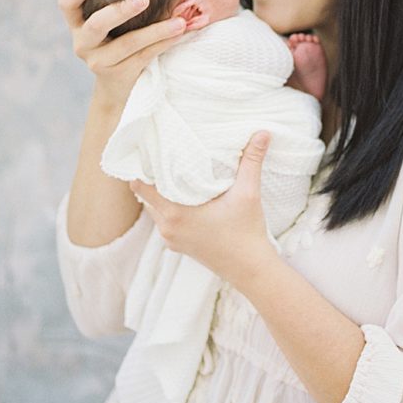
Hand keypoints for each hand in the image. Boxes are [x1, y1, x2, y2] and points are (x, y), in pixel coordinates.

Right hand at [57, 0, 187, 104]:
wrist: (116, 86)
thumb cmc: (117, 39)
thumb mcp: (110, 21)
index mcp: (77, 23)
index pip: (67, 4)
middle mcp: (83, 43)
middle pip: (96, 25)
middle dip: (120, 10)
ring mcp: (98, 61)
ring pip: (127, 44)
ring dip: (156, 30)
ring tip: (179, 21)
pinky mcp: (118, 75)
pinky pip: (144, 56)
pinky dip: (164, 42)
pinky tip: (180, 32)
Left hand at [130, 132, 277, 287]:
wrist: (251, 269)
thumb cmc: (247, 232)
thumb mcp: (248, 193)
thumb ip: (252, 160)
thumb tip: (262, 132)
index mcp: (175, 213)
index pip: (140, 186)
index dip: (142, 168)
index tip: (149, 151)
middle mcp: (167, 227)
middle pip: (147, 196)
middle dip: (154, 178)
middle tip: (164, 157)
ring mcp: (171, 240)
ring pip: (156, 209)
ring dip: (163, 195)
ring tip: (174, 174)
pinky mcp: (179, 246)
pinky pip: (165, 222)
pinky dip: (170, 209)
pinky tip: (186, 198)